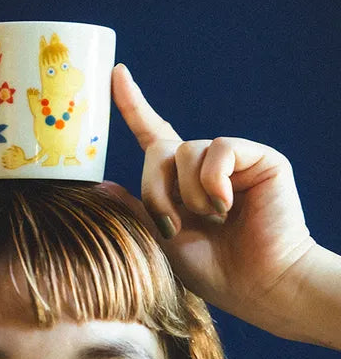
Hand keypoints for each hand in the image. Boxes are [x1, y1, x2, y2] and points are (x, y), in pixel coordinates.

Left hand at [110, 64, 317, 330]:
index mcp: (179, 181)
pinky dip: (213, 180)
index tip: (116, 73)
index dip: (133, 104)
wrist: (259, 285)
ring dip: (187, 191)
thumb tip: (100, 185)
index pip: (152, 134)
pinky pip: (219, 148)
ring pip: (186, 150)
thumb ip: (135, 208)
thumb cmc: (213, 270)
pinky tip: (226, 207)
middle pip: (159, 148)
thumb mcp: (160, 239)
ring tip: (209, 220)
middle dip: (155, 188)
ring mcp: (232, 160)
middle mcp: (204, 165)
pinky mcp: (259, 158)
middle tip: (170, 225)